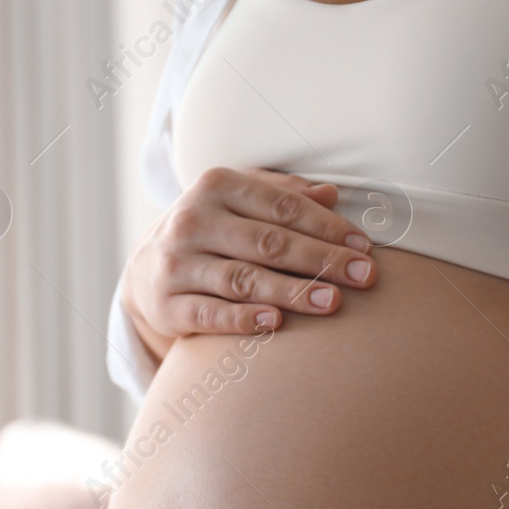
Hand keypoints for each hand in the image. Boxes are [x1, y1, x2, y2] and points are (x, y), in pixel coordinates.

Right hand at [121, 167, 376, 362]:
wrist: (145, 269)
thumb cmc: (211, 231)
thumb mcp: (240, 202)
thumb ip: (284, 195)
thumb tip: (331, 194)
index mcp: (216, 186)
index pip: (282, 206)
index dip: (327, 226)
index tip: (363, 247)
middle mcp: (192, 220)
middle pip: (268, 242)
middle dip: (321, 259)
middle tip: (363, 276)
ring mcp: (177, 264)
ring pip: (243, 279)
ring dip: (292, 291)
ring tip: (332, 302)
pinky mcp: (168, 304)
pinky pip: (211, 313)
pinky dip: (244, 318)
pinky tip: (277, 322)